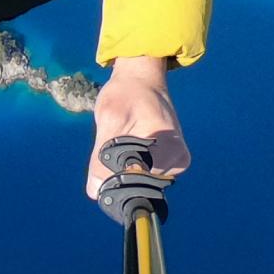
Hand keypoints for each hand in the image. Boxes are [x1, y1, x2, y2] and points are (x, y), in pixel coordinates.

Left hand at [87, 55, 189, 198]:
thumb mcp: (109, 118)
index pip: (134, 181)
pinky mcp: (172, 164)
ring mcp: (177, 164)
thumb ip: (101, 155)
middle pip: (137, 184)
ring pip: (138, 182)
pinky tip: (130, 144)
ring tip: (124, 136)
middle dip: (117, 171)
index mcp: (168, 147)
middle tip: (114, 138)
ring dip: (122, 166)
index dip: (112, 178)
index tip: (102, 160)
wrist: (142, 81)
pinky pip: (143, 175)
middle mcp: (178, 160)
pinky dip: (130, 165)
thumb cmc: (126, 93)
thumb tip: (95, 192)